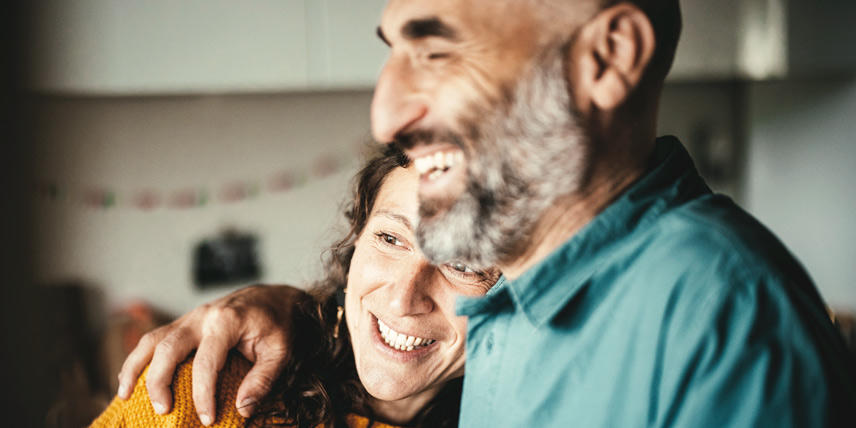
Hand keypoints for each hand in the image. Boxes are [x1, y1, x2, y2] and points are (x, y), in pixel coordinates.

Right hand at [116, 284, 310, 422]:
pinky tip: (130, 379)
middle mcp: (202, 316)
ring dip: (135, 366)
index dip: (203, 394)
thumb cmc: (277, 324)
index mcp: (226, 322)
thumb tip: (242, 409)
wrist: (273, 296)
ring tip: (124, 395)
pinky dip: (139, 358)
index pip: (206, 362)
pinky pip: (154, 338)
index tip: (207, 419)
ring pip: (152, 339)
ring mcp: (190, 317)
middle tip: (163, 410)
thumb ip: (263, 379)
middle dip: (159, 381)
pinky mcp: (184, 323)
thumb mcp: (280, 351)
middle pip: (168, 347)